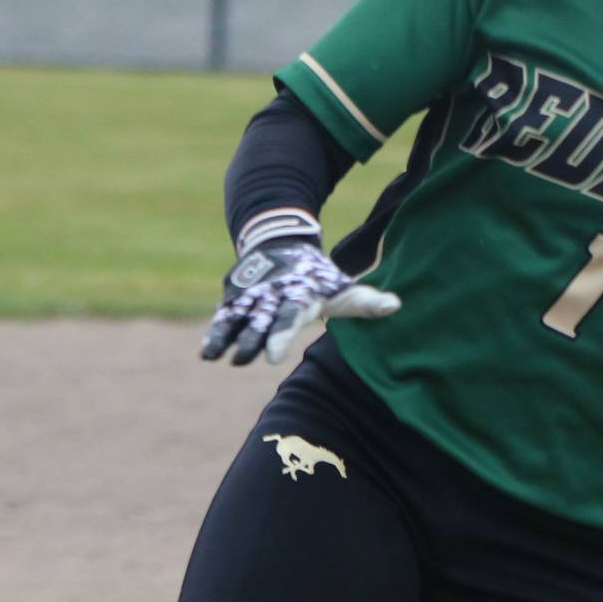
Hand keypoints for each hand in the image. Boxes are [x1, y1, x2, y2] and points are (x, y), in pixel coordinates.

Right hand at [200, 240, 399, 365]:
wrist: (281, 242)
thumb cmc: (318, 276)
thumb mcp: (342, 287)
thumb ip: (365, 301)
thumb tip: (396, 305)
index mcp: (300, 296)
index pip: (289, 317)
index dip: (280, 335)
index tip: (273, 356)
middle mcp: (272, 295)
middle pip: (260, 321)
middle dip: (251, 339)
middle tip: (241, 360)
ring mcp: (250, 296)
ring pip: (236, 318)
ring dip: (224, 336)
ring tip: (212, 356)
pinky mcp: (234, 297)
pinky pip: (224, 315)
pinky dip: (215, 331)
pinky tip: (206, 352)